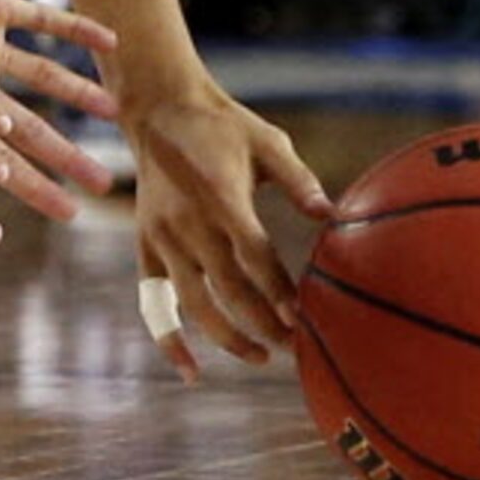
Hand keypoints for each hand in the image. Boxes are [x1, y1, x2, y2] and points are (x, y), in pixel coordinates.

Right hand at [0, 0, 123, 213]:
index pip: (2, 161)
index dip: (34, 187)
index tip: (67, 214)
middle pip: (30, 127)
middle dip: (64, 156)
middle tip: (103, 183)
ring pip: (43, 75)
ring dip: (78, 91)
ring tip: (114, 110)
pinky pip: (42, 16)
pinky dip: (75, 28)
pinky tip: (110, 40)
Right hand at [123, 82, 329, 381]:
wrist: (159, 109)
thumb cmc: (224, 125)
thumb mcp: (267, 141)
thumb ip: (300, 180)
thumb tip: (334, 215)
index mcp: (220, 195)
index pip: (253, 255)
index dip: (278, 290)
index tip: (303, 318)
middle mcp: (188, 221)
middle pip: (228, 288)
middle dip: (264, 323)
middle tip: (297, 346)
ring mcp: (162, 236)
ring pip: (193, 303)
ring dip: (227, 337)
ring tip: (261, 357)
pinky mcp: (145, 244)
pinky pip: (153, 301)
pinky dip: (168, 337)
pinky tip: (190, 370)